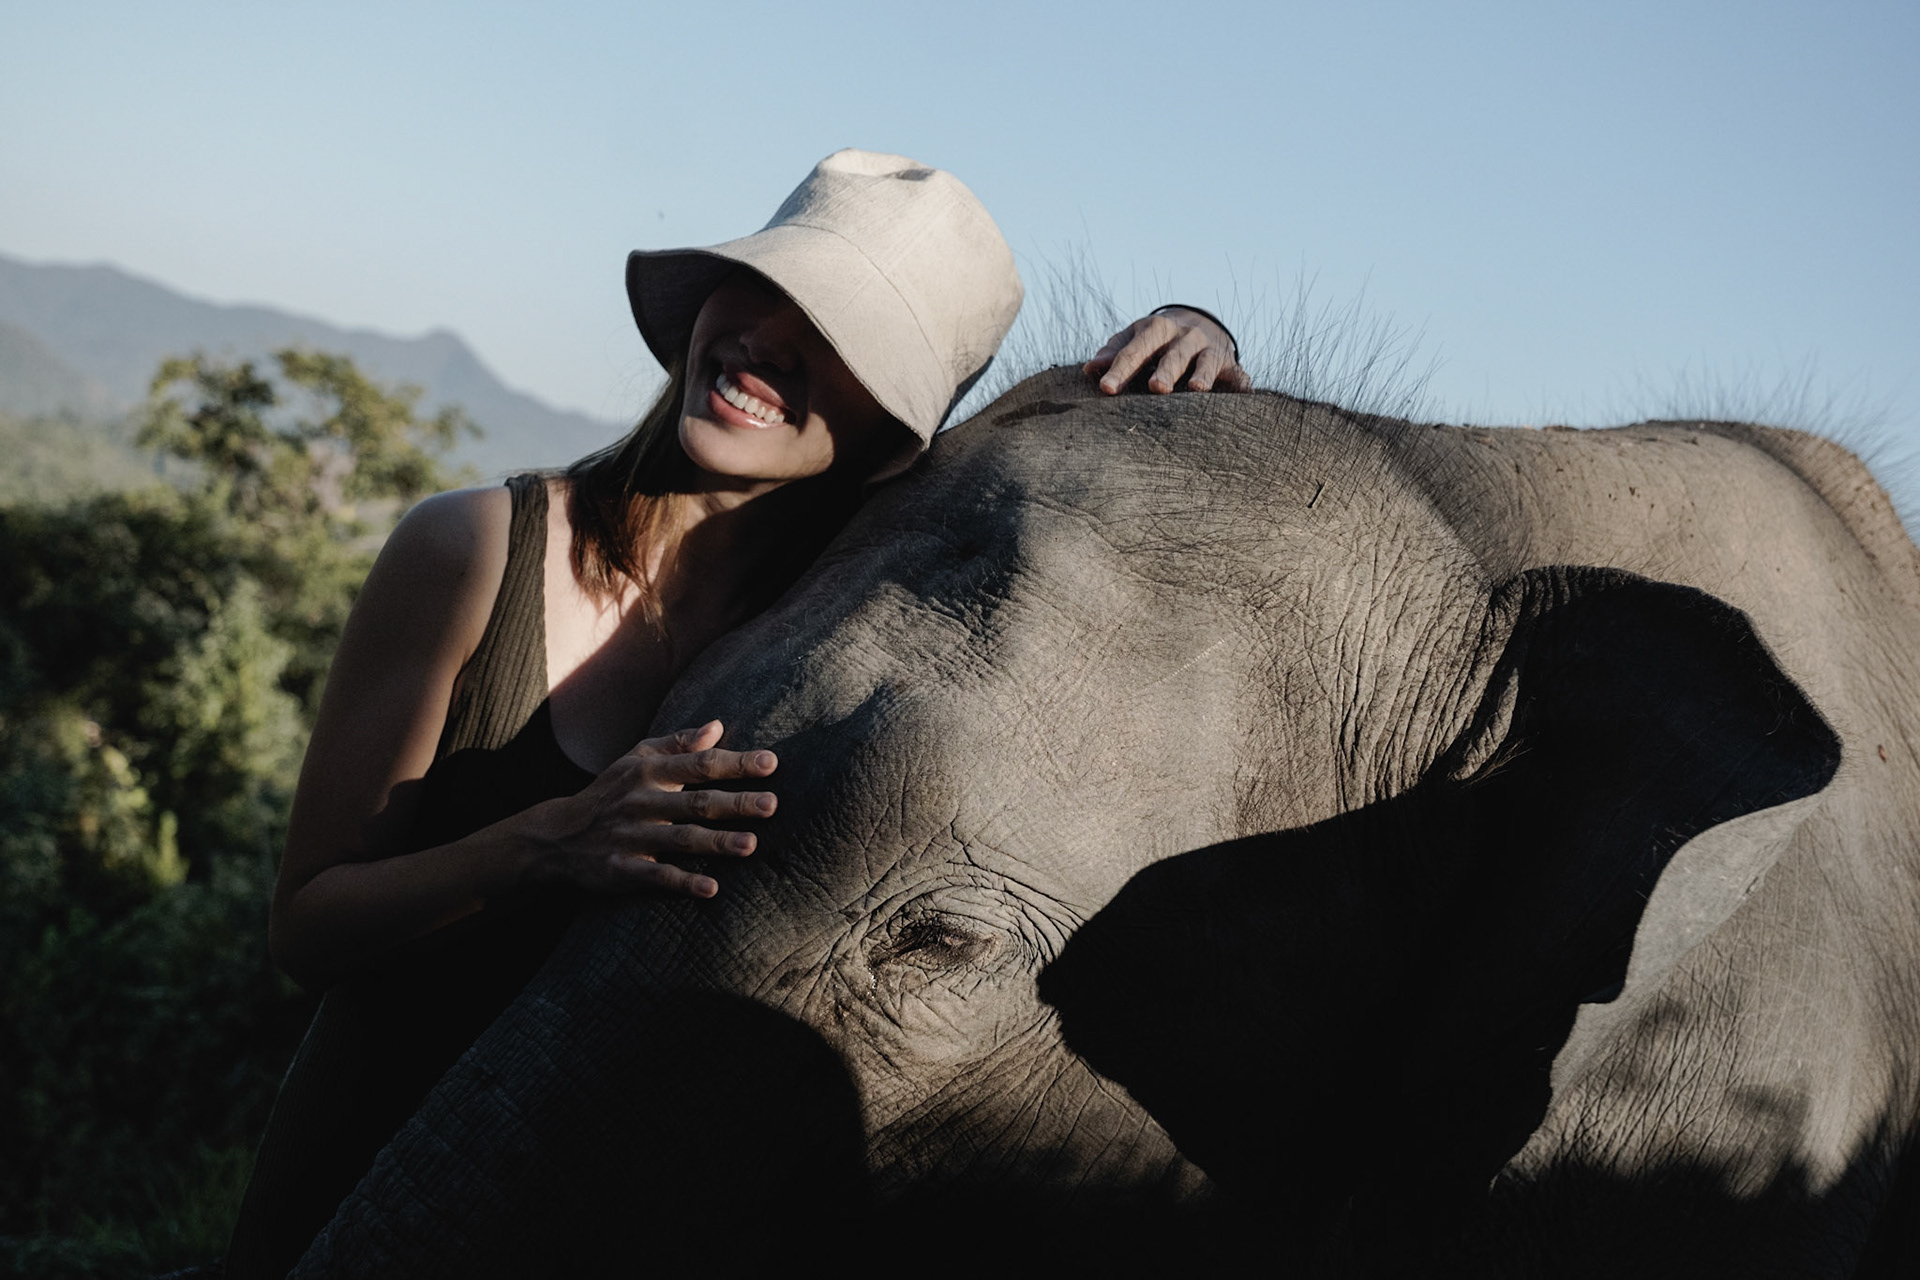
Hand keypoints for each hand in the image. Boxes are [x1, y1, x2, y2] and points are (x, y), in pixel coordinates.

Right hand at [530, 720, 776, 898]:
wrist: (557, 835)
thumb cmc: (610, 792)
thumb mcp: (635, 758)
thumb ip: (678, 742)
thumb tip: (718, 726)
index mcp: (648, 771)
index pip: (699, 764)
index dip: (735, 763)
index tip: (771, 763)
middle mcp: (641, 801)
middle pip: (695, 802)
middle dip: (734, 803)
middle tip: (772, 805)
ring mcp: (630, 836)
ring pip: (679, 839)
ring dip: (715, 843)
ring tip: (750, 846)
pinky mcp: (621, 868)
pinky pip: (655, 875)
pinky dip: (682, 882)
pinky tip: (711, 889)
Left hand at [1084, 308, 1250, 394]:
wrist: (1198, 323)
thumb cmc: (1156, 339)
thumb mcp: (1135, 338)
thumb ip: (1114, 352)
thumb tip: (1089, 369)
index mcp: (1156, 331)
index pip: (1134, 351)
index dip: (1120, 370)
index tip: (1106, 389)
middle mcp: (1185, 338)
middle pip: (1173, 356)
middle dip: (1166, 371)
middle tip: (1156, 388)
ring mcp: (1209, 350)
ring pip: (1206, 363)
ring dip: (1202, 375)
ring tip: (1197, 389)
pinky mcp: (1230, 365)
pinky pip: (1237, 376)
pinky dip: (1241, 385)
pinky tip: (1243, 396)